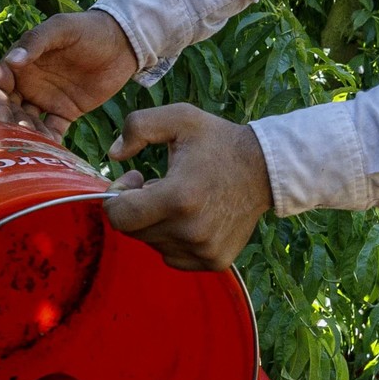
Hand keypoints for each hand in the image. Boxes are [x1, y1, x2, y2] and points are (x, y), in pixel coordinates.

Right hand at [0, 10, 138, 137]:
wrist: (124, 42)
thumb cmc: (89, 29)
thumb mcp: (61, 28)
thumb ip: (35, 42)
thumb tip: (12, 61)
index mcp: (21, 63)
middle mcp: (28, 84)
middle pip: (6, 109)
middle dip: (7, 125)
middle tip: (16, 140)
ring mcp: (46, 100)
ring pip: (26, 124)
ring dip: (26, 136)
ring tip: (34, 148)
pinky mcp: (65, 112)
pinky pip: (51, 131)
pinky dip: (48, 142)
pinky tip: (50, 154)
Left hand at [102, 104, 272, 271]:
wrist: (265, 168)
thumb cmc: (218, 141)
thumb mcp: (179, 118)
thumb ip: (137, 128)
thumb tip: (113, 155)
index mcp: (178, 198)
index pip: (120, 217)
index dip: (117, 197)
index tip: (134, 179)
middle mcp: (190, 231)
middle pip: (135, 232)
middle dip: (137, 207)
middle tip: (158, 184)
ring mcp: (204, 250)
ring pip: (153, 244)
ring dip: (156, 223)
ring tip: (179, 199)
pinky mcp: (214, 261)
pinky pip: (173, 257)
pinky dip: (173, 239)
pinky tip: (190, 217)